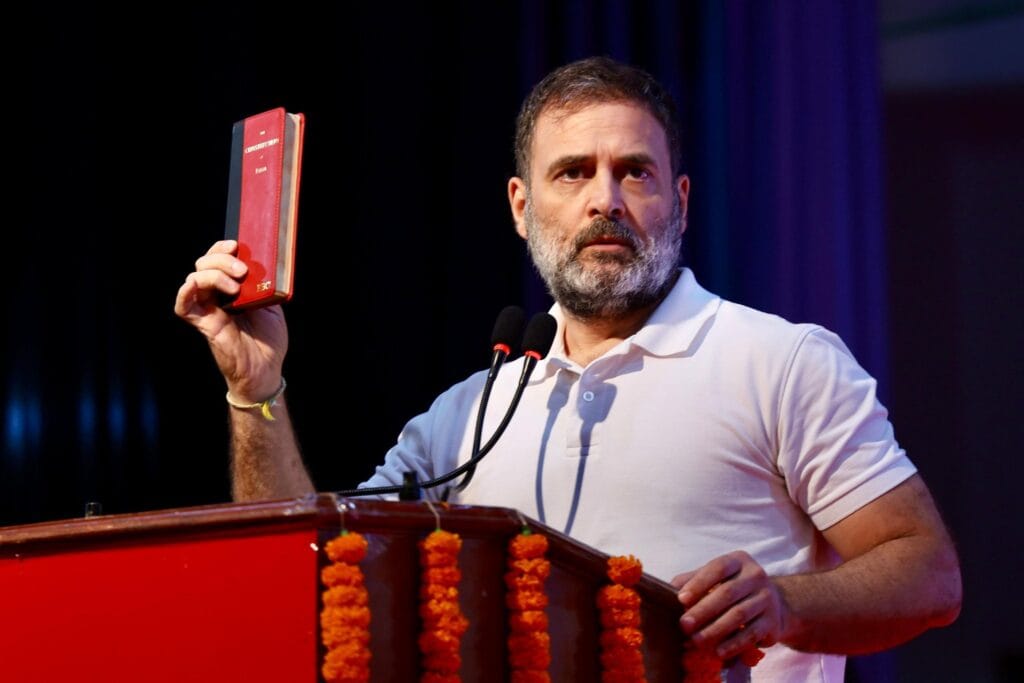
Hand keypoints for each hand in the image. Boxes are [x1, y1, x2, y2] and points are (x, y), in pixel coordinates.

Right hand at [174, 239, 287, 399]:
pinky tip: (195, 285)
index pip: (218, 259)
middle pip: (204, 263)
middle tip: (242, 270)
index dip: (222, 248)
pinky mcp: (202, 323)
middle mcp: (216, 295)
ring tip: (236, 285)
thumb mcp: (272, 304)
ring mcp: (207, 308)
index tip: (237, 245)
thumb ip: (265, 284)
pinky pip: (183, 305)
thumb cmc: (268, 340)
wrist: (266, 368)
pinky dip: (185, 291)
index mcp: (232, 287)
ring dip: (213, 274)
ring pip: (194, 278)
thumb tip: (265, 263)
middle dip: (222, 260)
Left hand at [671, 551, 789, 659]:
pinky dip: (734, 644)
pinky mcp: (773, 622)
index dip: (699, 583)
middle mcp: (756, 576)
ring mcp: (767, 598)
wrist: (774, 605)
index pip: (718, 568)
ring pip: (739, 615)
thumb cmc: (734, 588)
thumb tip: (667, 589)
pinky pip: (752, 634)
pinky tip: (718, 651)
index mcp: (738, 560)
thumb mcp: (716, 578)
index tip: (681, 599)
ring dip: (715, 630)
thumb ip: (693, 580)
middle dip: (703, 611)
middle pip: (727, 593)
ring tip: (696, 641)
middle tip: (684, 626)